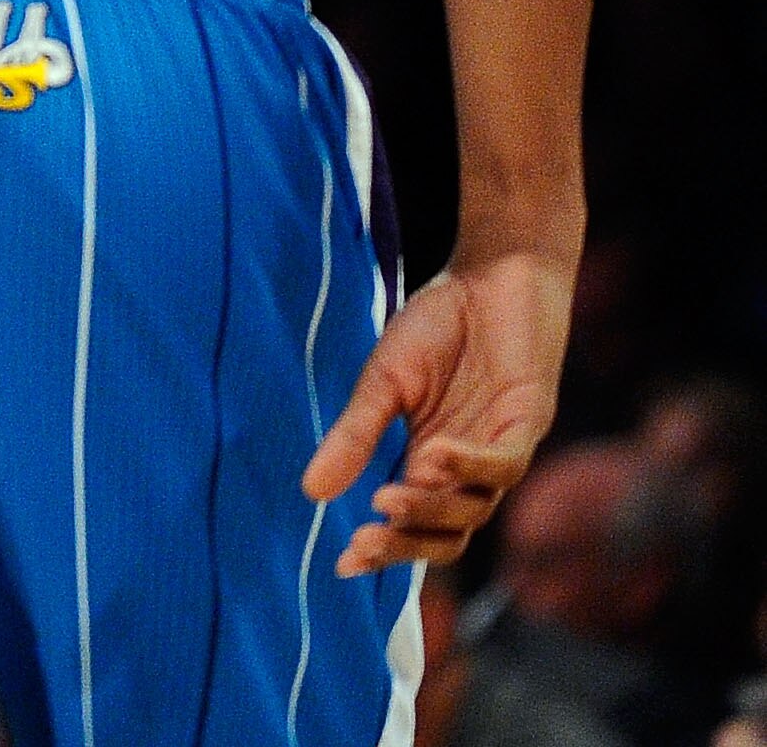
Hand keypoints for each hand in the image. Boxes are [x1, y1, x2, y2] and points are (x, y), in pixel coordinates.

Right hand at [304, 244, 574, 573]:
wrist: (490, 273)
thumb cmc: (438, 324)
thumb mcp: (382, 382)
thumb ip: (355, 435)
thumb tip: (311, 492)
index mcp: (429, 462)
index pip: (412, 525)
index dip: (383, 550)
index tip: (341, 565)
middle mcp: (469, 468)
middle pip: (448, 535)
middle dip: (406, 545)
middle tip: (363, 541)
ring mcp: (501, 447)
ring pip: (476, 509)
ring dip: (432, 507)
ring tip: (389, 495)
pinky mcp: (528, 421)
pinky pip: (504, 462)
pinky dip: (469, 465)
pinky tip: (433, 453)